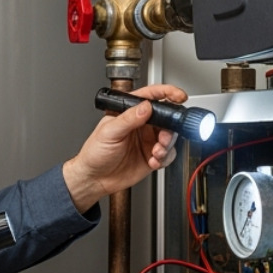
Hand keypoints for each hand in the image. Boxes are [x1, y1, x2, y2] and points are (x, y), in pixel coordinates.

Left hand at [62, 83, 189, 211]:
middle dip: (169, 128)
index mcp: (129, 113)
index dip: (167, 93)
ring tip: (156, 152)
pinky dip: (164, 158)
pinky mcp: (151, 156)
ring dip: (167, 145)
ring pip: (169, 137)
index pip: (150, 97)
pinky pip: (168, 154)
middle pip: (166, 119)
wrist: (95, 179)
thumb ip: (128, 119)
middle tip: (162, 138)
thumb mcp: (109, 132)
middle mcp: (141, 125)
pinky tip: (153, 161)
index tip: (178, 96)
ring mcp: (147, 140)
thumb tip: (145, 107)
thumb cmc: (95, 153)